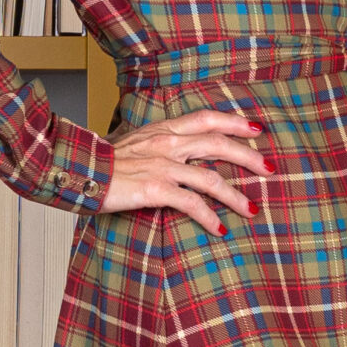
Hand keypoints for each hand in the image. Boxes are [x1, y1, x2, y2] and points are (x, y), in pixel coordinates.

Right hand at [98, 107, 268, 233]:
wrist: (77, 170)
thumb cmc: (100, 163)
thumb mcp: (132, 144)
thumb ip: (156, 147)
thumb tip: (174, 156)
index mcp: (162, 130)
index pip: (205, 118)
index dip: (233, 122)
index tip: (255, 129)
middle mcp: (167, 144)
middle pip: (218, 144)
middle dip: (248, 156)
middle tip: (269, 168)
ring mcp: (162, 166)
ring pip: (212, 178)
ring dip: (236, 196)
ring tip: (252, 209)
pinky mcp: (155, 189)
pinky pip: (192, 203)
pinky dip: (210, 217)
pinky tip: (220, 228)